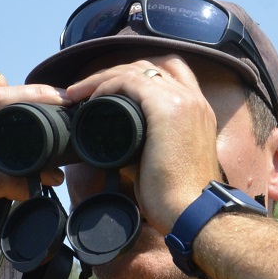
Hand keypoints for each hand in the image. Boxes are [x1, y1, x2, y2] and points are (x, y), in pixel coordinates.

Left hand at [66, 56, 220, 233]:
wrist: (192, 211)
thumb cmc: (177, 198)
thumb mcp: (162, 161)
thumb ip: (144, 145)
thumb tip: (116, 145)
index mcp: (198, 111)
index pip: (170, 73)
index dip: (137, 77)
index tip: (109, 90)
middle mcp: (195, 100)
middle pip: (151, 67)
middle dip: (116, 73)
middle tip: (86, 90)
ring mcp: (183, 100)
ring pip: (137, 70)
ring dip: (105, 77)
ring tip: (79, 93)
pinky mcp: (167, 107)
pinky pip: (129, 82)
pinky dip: (106, 85)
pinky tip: (92, 99)